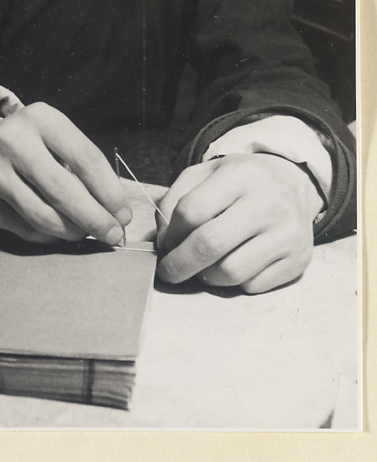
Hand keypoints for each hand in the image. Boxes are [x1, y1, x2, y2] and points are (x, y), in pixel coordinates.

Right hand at [0, 102, 131, 243]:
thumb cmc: (34, 146)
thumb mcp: (59, 140)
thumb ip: (85, 169)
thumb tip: (115, 213)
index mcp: (41, 118)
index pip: (85, 158)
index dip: (109, 192)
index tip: (124, 215)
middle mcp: (12, 140)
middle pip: (62, 189)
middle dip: (94, 218)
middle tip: (112, 235)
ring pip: (41, 214)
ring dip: (71, 231)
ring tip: (85, 233)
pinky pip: (23, 228)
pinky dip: (48, 235)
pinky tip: (58, 231)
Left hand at [156, 154, 323, 293]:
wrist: (291, 184)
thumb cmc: (237, 183)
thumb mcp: (202, 175)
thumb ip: (172, 202)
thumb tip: (163, 244)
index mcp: (239, 176)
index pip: (190, 211)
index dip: (170, 234)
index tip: (164, 245)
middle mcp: (268, 203)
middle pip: (209, 245)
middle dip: (179, 265)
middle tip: (168, 272)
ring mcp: (287, 234)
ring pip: (230, 272)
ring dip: (206, 276)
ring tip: (203, 265)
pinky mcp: (298, 260)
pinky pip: (253, 285)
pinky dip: (234, 283)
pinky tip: (232, 264)